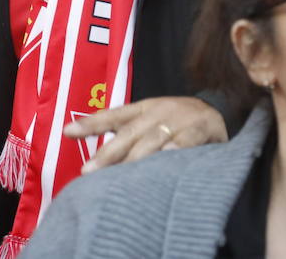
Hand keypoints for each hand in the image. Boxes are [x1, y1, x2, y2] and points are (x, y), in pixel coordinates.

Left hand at [63, 96, 226, 173]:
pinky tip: (163, 161)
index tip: (67, 132)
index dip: (91, 123)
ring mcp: (179, 119)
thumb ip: (126, 136)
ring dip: (136, 158)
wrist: (218, 109)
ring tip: (119, 176)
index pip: (113, 115)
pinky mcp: (200, 130)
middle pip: (128, 133)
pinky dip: (174, 151)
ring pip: (152, 139)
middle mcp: (157, 112)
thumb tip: (97, 161)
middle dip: (108, 153)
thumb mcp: (151, 120)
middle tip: (88, 171)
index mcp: (143, 108)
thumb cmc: (176, 121)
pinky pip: (185, 142)